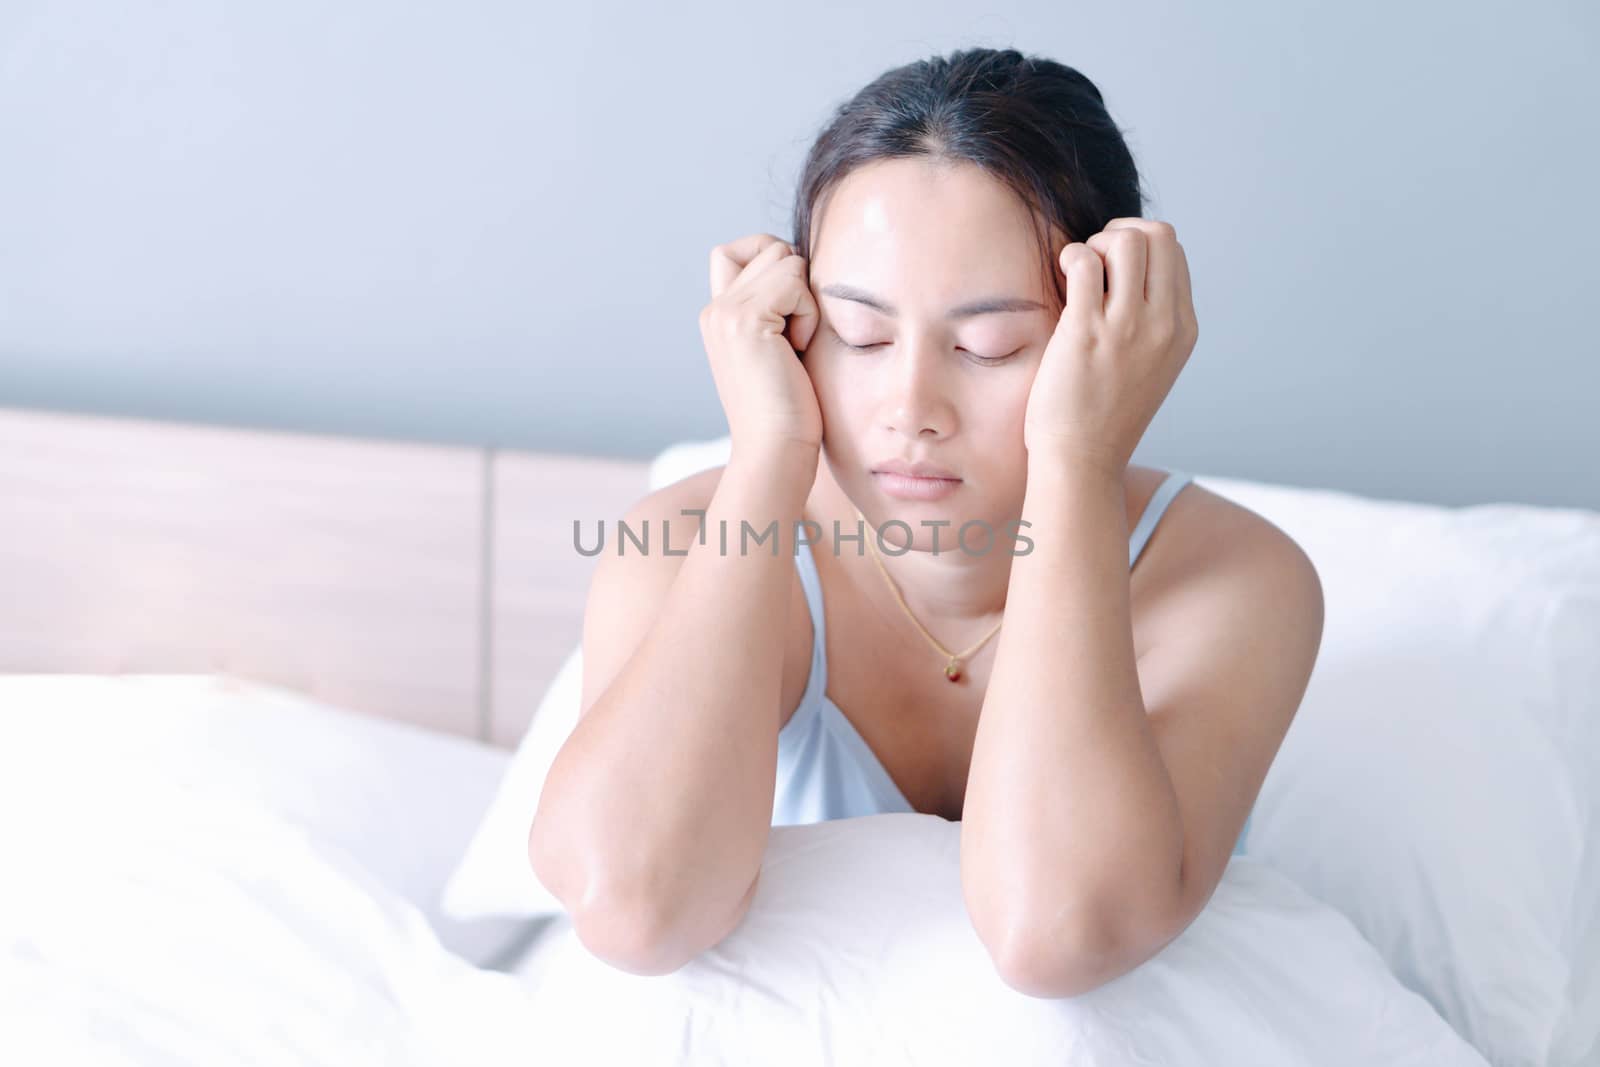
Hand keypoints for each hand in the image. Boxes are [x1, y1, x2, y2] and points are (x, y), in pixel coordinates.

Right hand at [699, 233, 824, 453]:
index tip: (790, 313)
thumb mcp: (778, 348)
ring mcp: (724, 312)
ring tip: (796, 346)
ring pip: (785, 258)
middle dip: (797, 283)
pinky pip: (795, 281)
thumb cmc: (790, 410)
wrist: (776, 450)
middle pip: (768, 246)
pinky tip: (798, 350)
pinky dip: (809, 314)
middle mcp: (713, 310)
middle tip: (795, 337)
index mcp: (717, 317)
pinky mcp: (745, 319)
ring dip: (805, 300)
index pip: (737, 249)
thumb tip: (799, 260)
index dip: (772, 262)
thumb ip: (775, 306)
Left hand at [1023, 219, 1198, 476]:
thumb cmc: (1104, 415)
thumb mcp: (1151, 366)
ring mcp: (1128, 327)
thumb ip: (1152, 322)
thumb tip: (1130, 272)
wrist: (1083, 461)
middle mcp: (1164, 324)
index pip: (1174, 254)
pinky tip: (1062, 278)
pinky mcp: (1088, 332)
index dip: (1139, 246)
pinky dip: (1070, 258)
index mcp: (1183, 330)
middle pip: (1158, 235)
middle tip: (1094, 262)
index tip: (1112, 268)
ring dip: (1095, 244)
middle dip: (1120, 234)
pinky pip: (1084, 262)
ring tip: (1077, 273)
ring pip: (1125, 241)